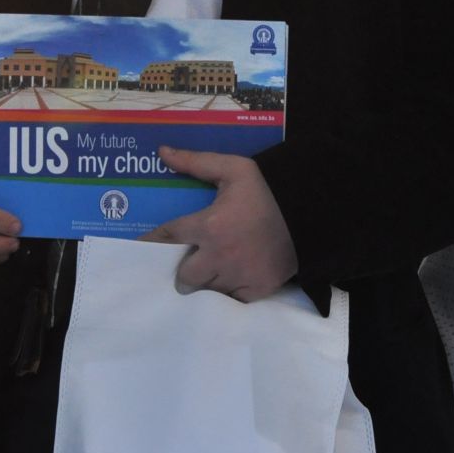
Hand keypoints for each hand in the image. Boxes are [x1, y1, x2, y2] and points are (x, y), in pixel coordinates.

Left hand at [140, 147, 297, 301]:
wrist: (311, 211)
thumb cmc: (267, 188)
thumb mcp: (232, 169)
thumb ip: (196, 163)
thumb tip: (162, 151)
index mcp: (209, 226)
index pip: (168, 238)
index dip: (153, 243)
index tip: (142, 249)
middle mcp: (219, 256)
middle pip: (184, 278)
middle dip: (182, 272)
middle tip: (189, 263)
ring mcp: (239, 276)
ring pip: (208, 291)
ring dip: (206, 283)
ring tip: (212, 271)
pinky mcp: (258, 289)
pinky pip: (232, 301)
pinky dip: (229, 293)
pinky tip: (231, 281)